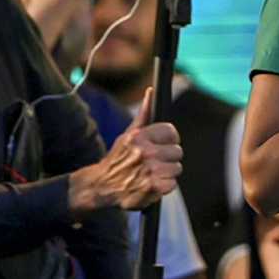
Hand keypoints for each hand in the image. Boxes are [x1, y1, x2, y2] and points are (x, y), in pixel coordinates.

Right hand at [68, 87, 181, 212]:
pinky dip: (164, 186)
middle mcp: (144, 152)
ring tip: (151, 174)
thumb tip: (151, 91)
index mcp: (139, 137)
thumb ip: (144, 114)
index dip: (168, 140)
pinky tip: (151, 184)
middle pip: (177, 151)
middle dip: (168, 157)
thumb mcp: (128, 134)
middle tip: (153, 162)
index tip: (161, 145)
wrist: (101, 185)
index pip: (171, 132)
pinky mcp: (152, 187)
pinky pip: (173, 183)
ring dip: (167, 172)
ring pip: (177, 167)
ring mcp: (149, 170)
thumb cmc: (118, 158)